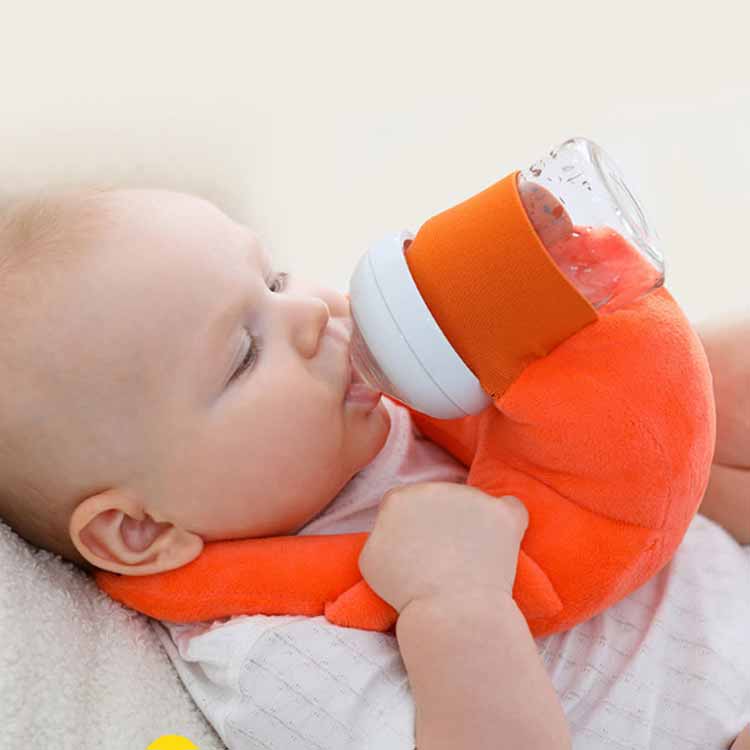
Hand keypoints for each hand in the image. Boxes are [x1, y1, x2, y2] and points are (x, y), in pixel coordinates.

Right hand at [358, 481, 528, 613]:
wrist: (449, 610)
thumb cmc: (405, 592)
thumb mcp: (369, 559)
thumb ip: (381, 532)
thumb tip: (396, 528)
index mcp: (399, 498)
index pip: (404, 502)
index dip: (410, 525)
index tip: (416, 548)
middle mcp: (435, 488)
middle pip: (437, 498)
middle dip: (440, 520)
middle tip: (443, 556)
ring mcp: (471, 498)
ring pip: (472, 504)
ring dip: (471, 524)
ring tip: (468, 561)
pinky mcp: (504, 514)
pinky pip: (512, 508)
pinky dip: (508, 523)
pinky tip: (503, 541)